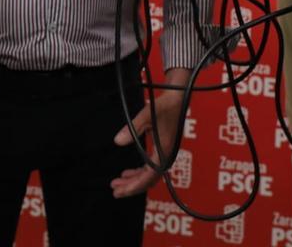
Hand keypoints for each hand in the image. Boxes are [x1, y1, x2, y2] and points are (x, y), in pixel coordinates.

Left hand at [111, 79, 186, 197]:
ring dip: (133, 180)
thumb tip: (117, 141)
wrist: (177, 99)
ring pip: (148, 175)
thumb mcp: (146, 114)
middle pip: (148, 180)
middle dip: (131, 187)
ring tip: (117, 183)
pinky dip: (138, 172)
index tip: (120, 191)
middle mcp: (165, 156)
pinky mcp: (161, 150)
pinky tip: (127, 173)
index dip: (134, 186)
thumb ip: (132, 128)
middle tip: (115, 191)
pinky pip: (149, 168)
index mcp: (164, 151)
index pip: (149, 177)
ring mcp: (164, 154)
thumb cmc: (164, 106)